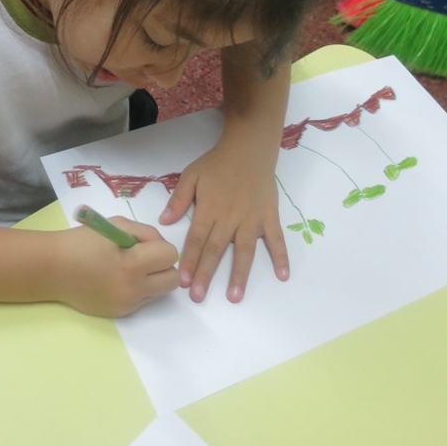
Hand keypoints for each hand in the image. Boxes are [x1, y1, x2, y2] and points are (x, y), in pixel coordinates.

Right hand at [51, 217, 178, 316]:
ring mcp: (127, 304)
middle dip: (164, 266)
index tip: (142, 243)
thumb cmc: (82, 242)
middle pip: (173, 280)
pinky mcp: (120, 313)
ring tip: (129, 268)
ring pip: (160, 292)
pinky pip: (143, 300)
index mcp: (132, 264)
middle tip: (144, 258)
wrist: (52, 269)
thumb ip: (145, 233)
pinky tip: (117, 279)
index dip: (159, 245)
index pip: (171, 256)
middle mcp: (133, 289)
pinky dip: (138, 288)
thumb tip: (161, 246)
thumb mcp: (115, 225)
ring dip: (153, 279)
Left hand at [159, 137, 288, 303]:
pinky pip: (276, 239)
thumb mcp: (192, 174)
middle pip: (216, 250)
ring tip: (234, 296)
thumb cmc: (218, 162)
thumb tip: (164, 220)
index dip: (188, 260)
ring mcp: (252, 218)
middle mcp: (230, 217)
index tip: (182, 281)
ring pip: (245, 250)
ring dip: (239, 274)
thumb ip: (179, 199)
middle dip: (206, 274)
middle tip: (198, 297)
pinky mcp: (269, 216)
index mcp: (209, 208)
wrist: (250, 148)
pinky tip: (282, 276)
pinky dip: (281, 256)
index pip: (196, 239)